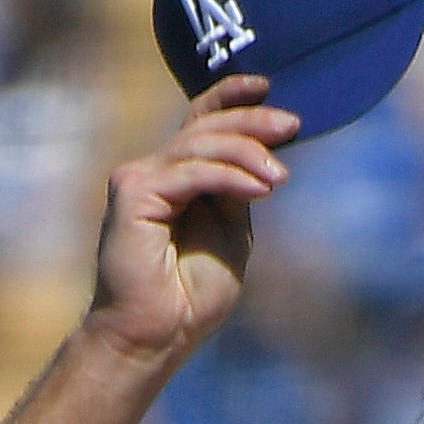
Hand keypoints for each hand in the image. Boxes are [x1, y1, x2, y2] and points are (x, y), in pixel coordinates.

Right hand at [86, 78, 298, 366]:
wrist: (158, 335)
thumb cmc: (192, 296)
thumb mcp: (230, 233)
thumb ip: (237, 191)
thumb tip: (259, 153)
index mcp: (176, 178)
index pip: (200, 120)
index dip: (230, 96)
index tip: (269, 88)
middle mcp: (153, 171)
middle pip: (205, 126)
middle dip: (252, 121)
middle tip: (291, 125)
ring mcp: (139, 179)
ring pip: (200, 145)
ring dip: (248, 154)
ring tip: (279, 178)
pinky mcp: (133, 193)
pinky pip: (192, 172)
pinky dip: (230, 177)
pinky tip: (261, 189)